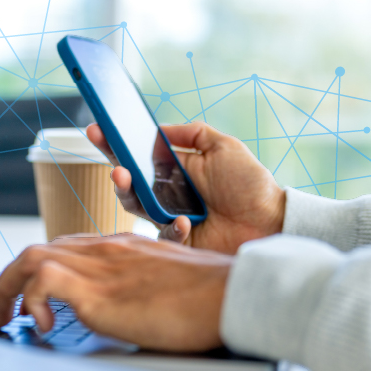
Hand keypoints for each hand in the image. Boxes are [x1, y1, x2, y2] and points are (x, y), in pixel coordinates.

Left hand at [0, 235, 231, 351]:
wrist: (233, 295)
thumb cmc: (211, 298)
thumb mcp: (165, 286)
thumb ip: (139, 289)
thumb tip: (126, 312)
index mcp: (119, 247)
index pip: (61, 248)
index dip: (32, 270)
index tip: (17, 293)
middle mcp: (104, 250)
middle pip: (37, 251)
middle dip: (4, 281)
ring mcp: (99, 266)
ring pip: (30, 259)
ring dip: (4, 290)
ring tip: (0, 320)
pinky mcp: (99, 290)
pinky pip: (43, 280)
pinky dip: (30, 300)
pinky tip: (41, 325)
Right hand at [86, 122, 284, 253]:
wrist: (271, 221)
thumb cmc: (250, 185)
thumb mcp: (223, 147)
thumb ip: (192, 133)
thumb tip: (160, 127)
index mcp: (174, 171)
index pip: (137, 155)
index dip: (115, 144)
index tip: (98, 129)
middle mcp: (166, 194)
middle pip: (128, 182)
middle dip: (116, 170)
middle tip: (115, 164)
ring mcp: (168, 218)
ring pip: (135, 208)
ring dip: (129, 193)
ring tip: (128, 179)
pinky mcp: (177, 243)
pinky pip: (162, 235)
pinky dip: (171, 228)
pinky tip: (185, 221)